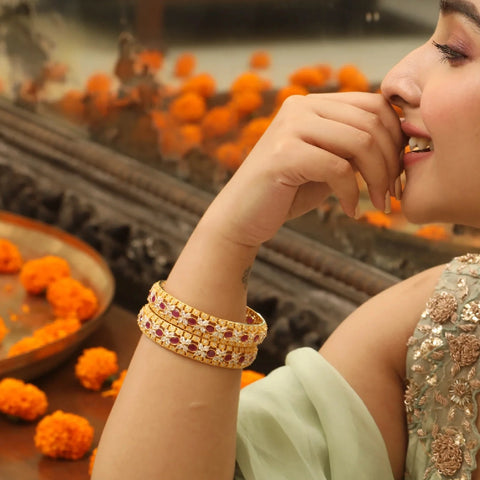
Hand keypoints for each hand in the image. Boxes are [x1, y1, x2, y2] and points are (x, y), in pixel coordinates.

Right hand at [204, 92, 404, 247]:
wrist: (241, 217)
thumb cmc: (286, 193)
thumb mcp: (325, 162)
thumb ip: (352, 146)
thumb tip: (400, 142)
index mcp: (312, 104)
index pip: (374, 104)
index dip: (396, 137)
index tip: (399, 171)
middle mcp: (300, 106)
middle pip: (371, 122)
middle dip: (391, 161)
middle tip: (393, 193)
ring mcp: (289, 127)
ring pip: (360, 142)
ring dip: (378, 178)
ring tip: (378, 203)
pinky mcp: (283, 154)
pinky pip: (338, 168)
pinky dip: (352, 193)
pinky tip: (349, 210)